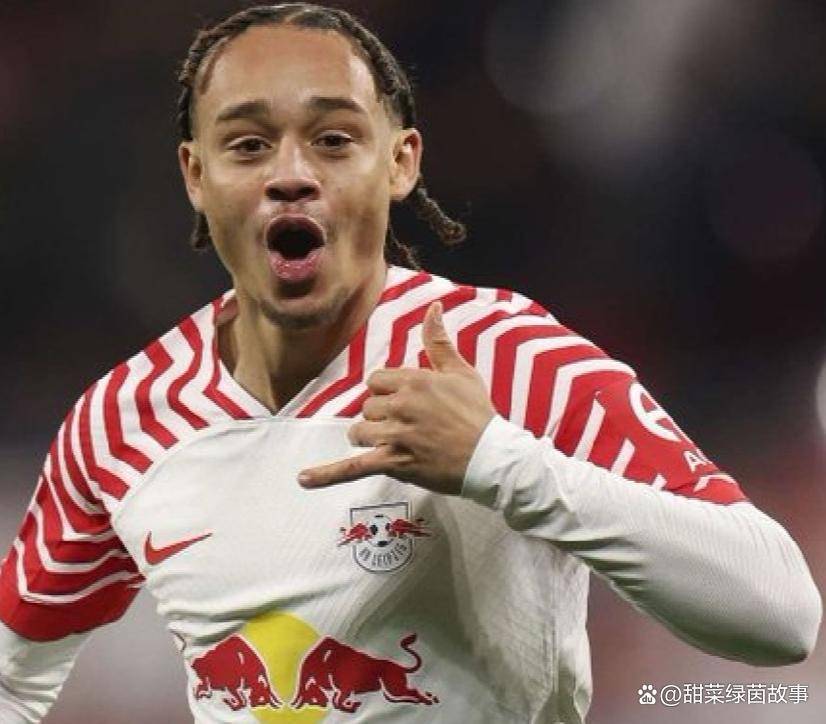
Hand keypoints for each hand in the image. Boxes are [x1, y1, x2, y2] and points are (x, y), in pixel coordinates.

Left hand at [298, 301, 496, 493]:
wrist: (492, 458)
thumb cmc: (478, 414)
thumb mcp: (461, 372)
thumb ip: (439, 341)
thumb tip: (434, 307)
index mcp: (414, 380)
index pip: (377, 380)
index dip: (388, 393)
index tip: (405, 403)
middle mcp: (401, 404)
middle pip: (368, 406)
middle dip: (381, 416)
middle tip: (409, 427)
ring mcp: (396, 434)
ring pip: (360, 431)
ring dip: (370, 437)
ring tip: (394, 444)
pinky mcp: (394, 463)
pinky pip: (353, 467)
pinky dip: (327, 475)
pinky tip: (304, 480)